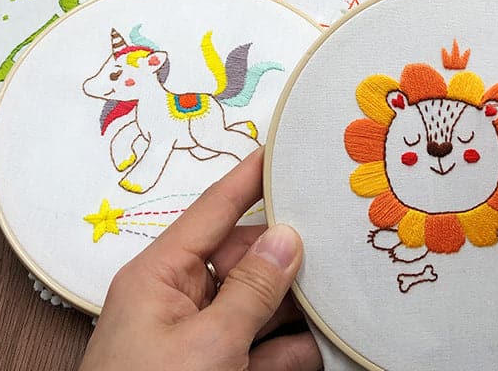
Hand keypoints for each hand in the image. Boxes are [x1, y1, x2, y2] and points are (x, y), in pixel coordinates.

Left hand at [79, 148, 319, 370]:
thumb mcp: (206, 346)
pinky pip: (259, 345)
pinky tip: (318, 347)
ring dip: (294, 307)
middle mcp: (178, 297)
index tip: (284, 147)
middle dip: (288, 256)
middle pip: (243, 258)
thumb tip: (288, 238)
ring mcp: (196, 337)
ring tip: (337, 297)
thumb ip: (252, 290)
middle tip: (335, 243)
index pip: (214, 208)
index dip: (251, 176)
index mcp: (160, 274)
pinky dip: (287, 348)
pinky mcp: (213, 369)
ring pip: (257, 302)